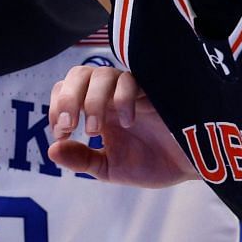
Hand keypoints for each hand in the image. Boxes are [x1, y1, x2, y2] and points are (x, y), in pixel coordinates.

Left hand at [45, 64, 196, 186]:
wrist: (190, 166)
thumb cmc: (153, 164)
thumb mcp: (109, 168)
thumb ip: (81, 160)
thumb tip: (52, 150)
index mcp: (97, 111)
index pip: (65, 91)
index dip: (56, 107)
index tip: (61, 133)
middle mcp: (111, 96)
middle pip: (78, 74)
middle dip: (67, 98)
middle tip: (69, 125)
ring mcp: (132, 91)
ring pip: (102, 73)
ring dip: (91, 101)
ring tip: (94, 130)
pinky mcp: (153, 90)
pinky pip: (131, 80)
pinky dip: (122, 99)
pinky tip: (127, 121)